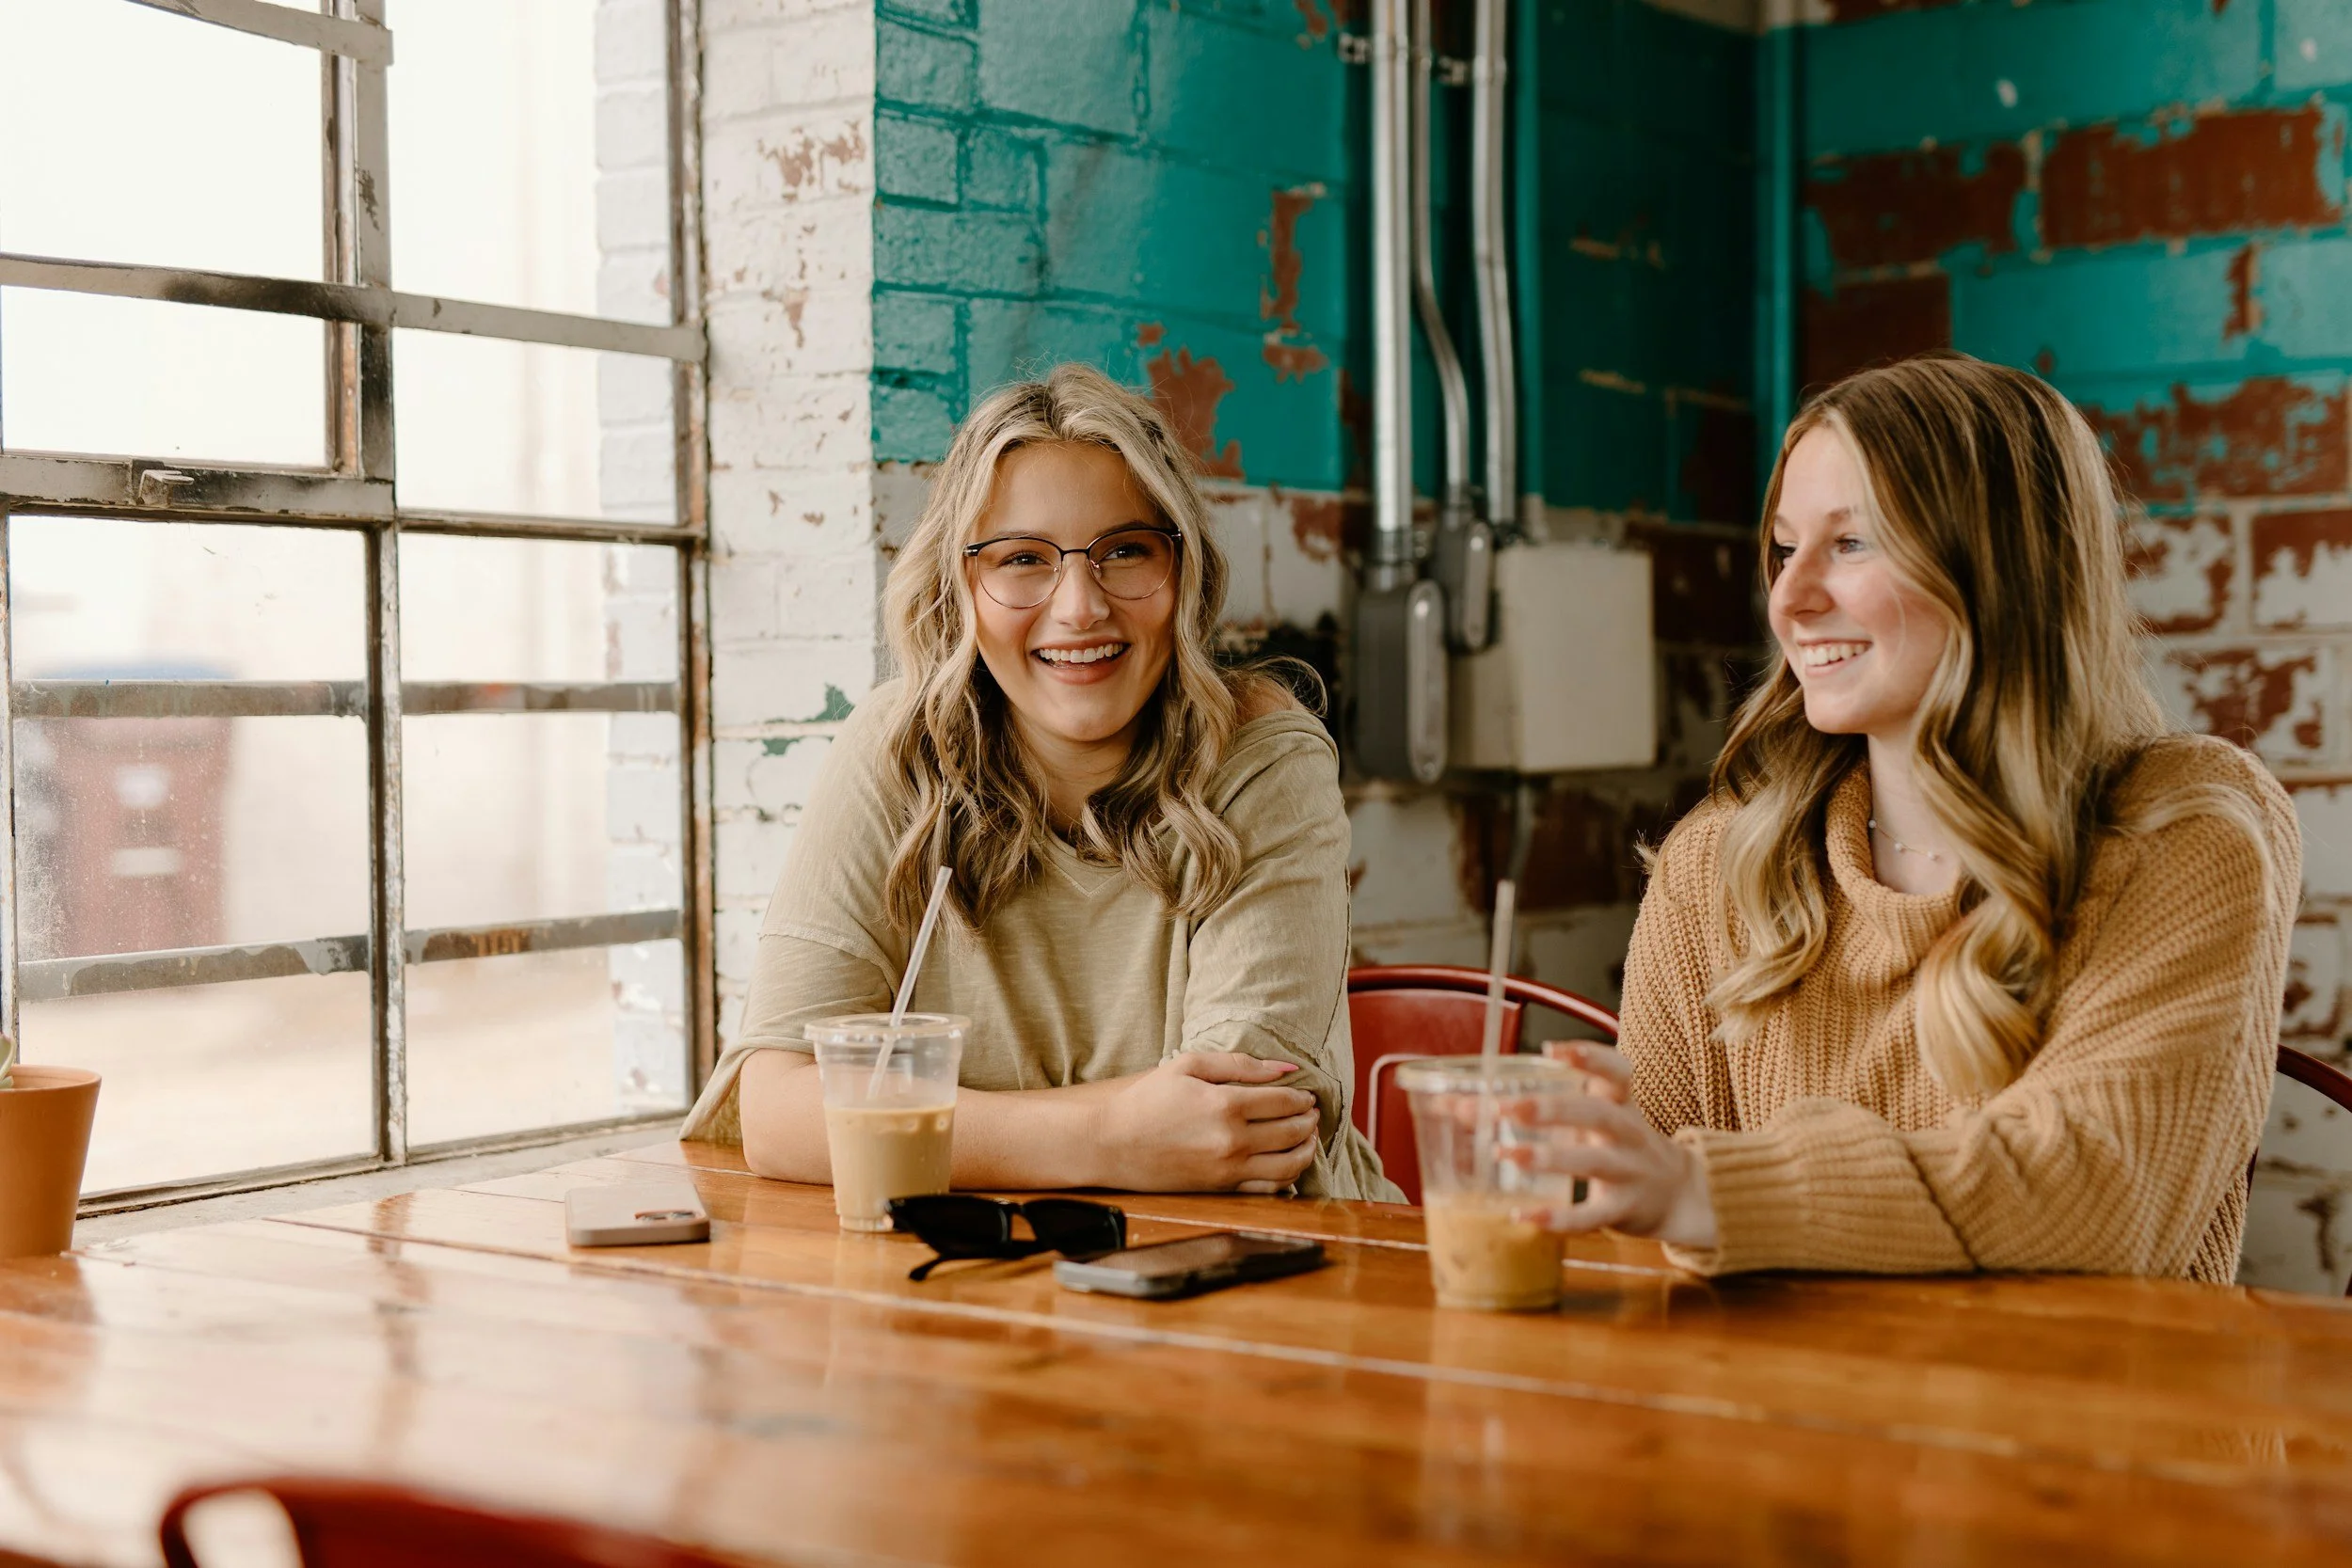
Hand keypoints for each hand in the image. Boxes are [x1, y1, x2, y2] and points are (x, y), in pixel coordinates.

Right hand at [1089, 1052, 1319, 1193]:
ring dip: (1306, 1150)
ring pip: (1289, 1165)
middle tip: (1312, 1113)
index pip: (1285, 1101)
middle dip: (1310, 1121)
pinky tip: (1288, 1165)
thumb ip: (1239, 1064)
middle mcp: (1233, 1140)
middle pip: (1293, 1132)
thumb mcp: (1188, 1066)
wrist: (1110, 1143)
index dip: (1303, 1097)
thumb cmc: (1147, 1100)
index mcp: (1226, 1105)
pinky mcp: (1221, 1189)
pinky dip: (1288, 1178)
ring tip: (1307, 1138)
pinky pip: (1269, 1189)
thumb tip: (1285, 1068)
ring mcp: (1228, 1170)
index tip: (1307, 1094)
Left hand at [1523, 1042, 1716, 1248]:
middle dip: (1550, 1109)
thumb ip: (1542, 1108)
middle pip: (1597, 1114)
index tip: (1551, 1050)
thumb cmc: (1619, 1146)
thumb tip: (1461, 1107)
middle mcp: (1630, 1134)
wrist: (1676, 1195)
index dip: (1590, 1058)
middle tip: (1503, 1109)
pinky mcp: (1623, 1210)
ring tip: (1504, 1154)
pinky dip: (1556, 1218)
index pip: (1618, 1072)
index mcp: (1623, 1104)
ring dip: (1547, 1158)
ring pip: (1592, 1162)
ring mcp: (1630, 1173)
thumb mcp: (1596, 1119)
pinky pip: (1590, 1216)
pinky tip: (1521, 1216)